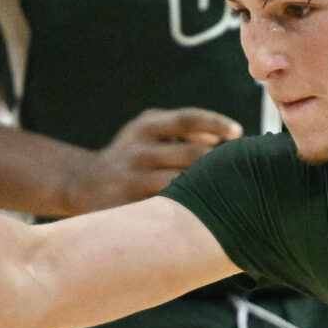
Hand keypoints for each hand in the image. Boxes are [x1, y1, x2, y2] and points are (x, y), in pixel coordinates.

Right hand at [65, 108, 242, 212]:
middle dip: (218, 163)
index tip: (238, 132)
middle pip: (191, 155)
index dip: (216, 123)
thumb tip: (216, 141)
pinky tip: (209, 209)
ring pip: (184, 184)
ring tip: (230, 191)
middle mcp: (139, 150)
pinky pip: (171, 206)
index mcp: (146, 126)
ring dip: (209, 187)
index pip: (187, 118)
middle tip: (242, 169)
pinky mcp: (133, 205)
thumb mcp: (147, 131)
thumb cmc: (131, 154)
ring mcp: (135, 179)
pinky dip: (193, 207)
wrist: (84, 183)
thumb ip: (181, 130)